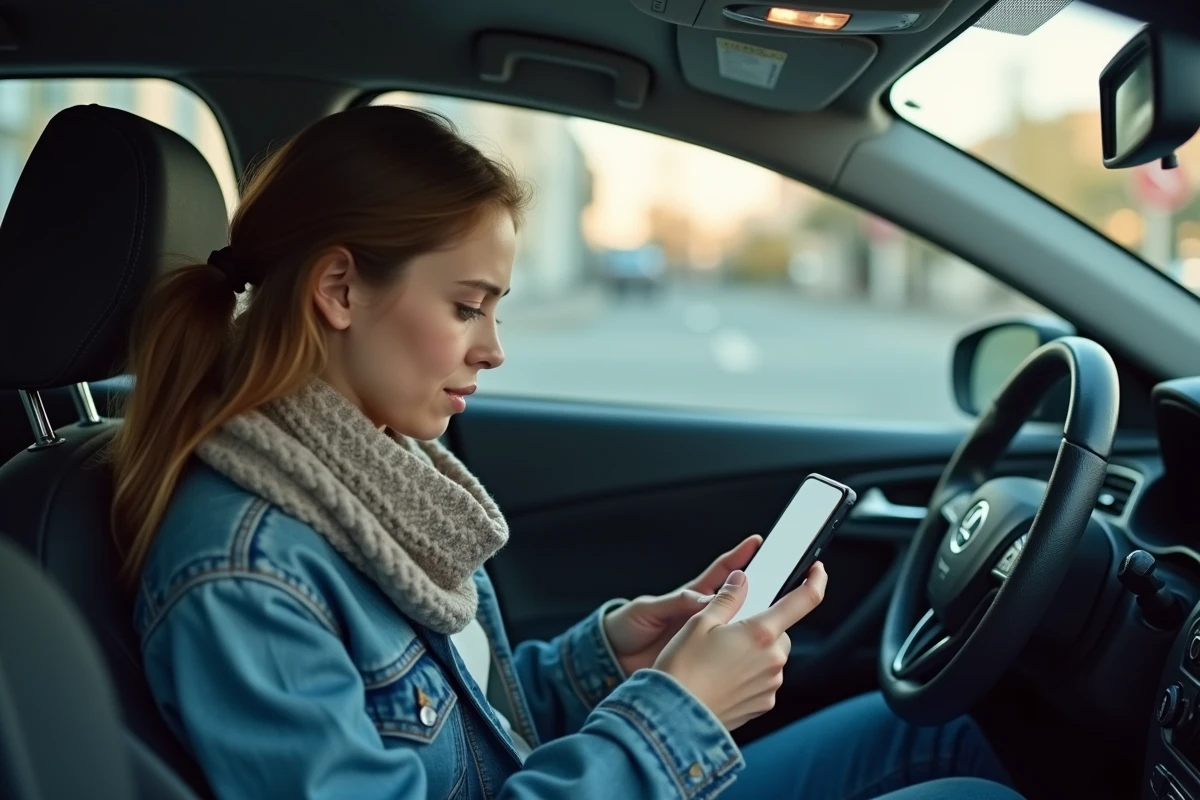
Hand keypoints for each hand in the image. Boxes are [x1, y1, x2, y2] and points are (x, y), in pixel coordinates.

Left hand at [604, 536, 761, 675]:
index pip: (721, 572)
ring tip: (775, 627)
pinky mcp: (704, 661)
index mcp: (691, 596)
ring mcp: (706, 639)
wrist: (612, 661)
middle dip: (761, 594)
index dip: (740, 556)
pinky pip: (728, 658)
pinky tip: (755, 660)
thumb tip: (706, 601)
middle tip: (783, 586)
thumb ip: (676, 603)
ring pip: (738, 631)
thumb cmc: (628, 627)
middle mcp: (703, 615)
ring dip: (753, 629)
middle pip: (739, 602)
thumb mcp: (649, 610)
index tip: (757, 541)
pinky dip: (741, 658)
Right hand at [654, 562, 827, 729]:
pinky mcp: (763, 704)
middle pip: (780, 631)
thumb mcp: (699, 622)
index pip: (804, 600)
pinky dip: (750, 673)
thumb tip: (741, 580)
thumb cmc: (683, 668)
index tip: (817, 571)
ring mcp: (770, 684)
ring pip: (771, 656)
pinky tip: (723, 676)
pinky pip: (764, 680)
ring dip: (755, 651)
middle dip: (761, 625)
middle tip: (729, 630)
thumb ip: (727, 598)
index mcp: (761, 632)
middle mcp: (773, 659)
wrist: (673, 717)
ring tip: (719, 658)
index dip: (816, 580)